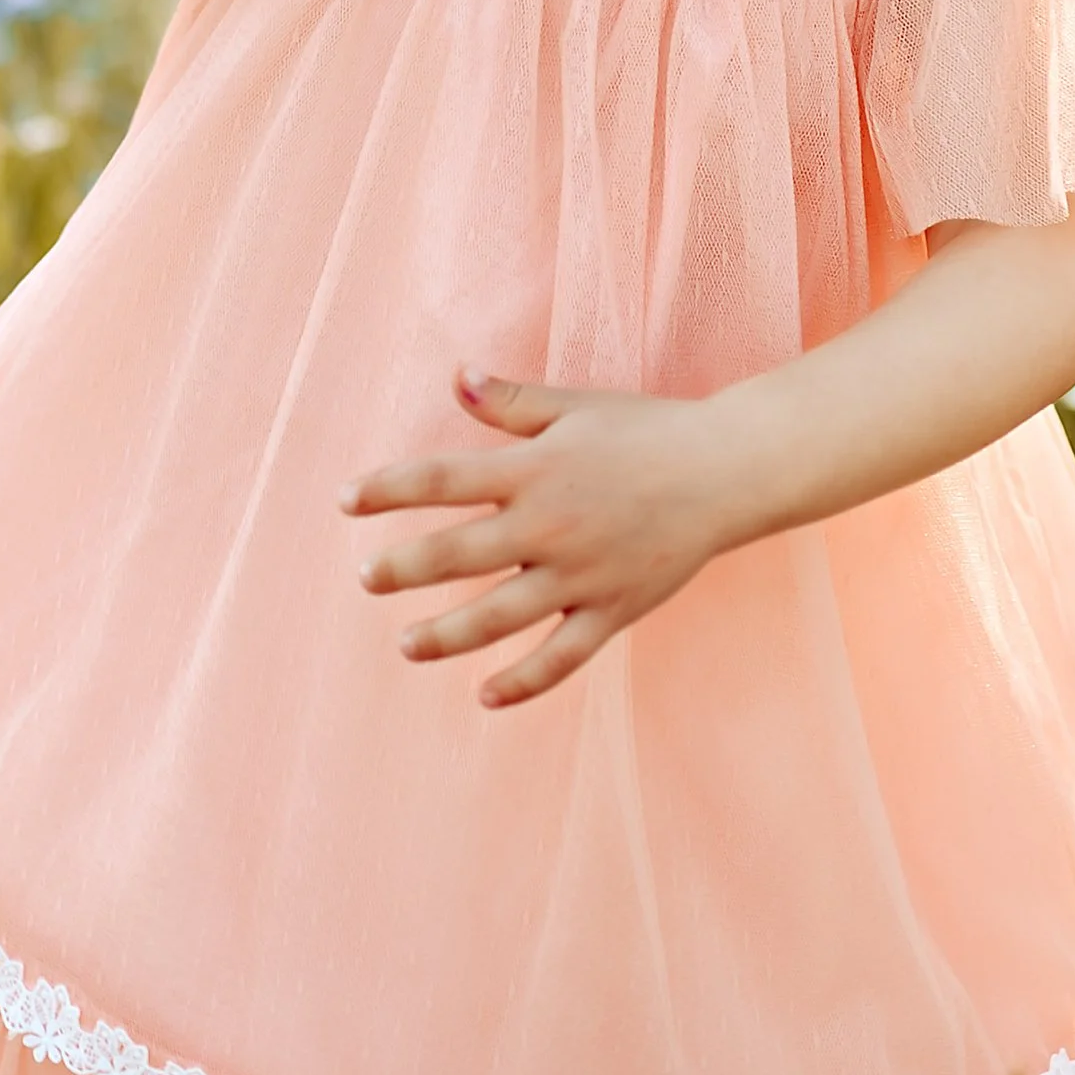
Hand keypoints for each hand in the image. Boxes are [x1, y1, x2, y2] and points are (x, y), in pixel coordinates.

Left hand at [340, 366, 740, 707]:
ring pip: (497, 617)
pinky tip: (485, 696)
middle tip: (365, 578)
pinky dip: (522, 682)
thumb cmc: (647, 431)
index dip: (386, 491)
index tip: (345, 502)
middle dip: (402, 570)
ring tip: (405, 646)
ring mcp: (581, 575)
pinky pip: (561, 657)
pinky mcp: (613, 610)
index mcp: (534, 469)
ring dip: (445, 636)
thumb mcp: (575, 406)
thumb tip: (456, 378)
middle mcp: (550, 526)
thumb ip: (511, 401)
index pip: (440, 480)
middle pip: (456, 555)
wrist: (728, 471)